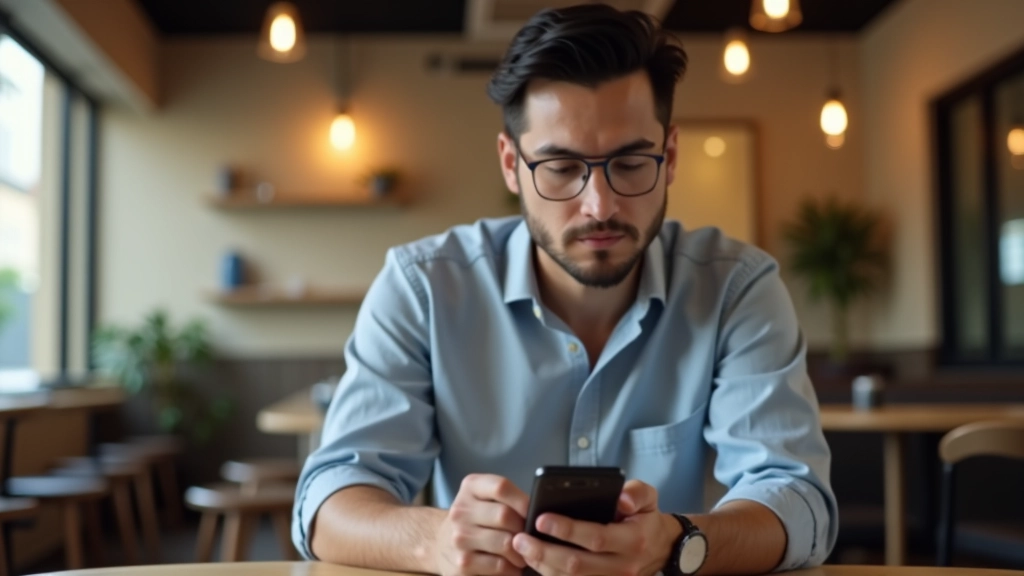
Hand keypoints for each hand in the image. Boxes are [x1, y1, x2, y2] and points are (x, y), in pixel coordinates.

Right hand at [435, 474, 530, 575]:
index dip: (523, 501)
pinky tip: (513, 566)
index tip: (536, 512)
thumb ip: (509, 500)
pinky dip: (512, 568)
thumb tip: (541, 511)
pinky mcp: (462, 563)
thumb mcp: (487, 499)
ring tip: (525, 553)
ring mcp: (459, 538)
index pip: (500, 487)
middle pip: (504, 515)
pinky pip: (499, 565)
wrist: (443, 545)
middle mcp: (461, 510)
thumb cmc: (477, 520)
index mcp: (470, 487)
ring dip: (521, 551)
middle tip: (531, 537)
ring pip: (505, 542)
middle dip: (524, 529)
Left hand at [512, 480, 678, 575]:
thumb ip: (636, 492)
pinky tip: (533, 562)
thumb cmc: (644, 518)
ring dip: (543, 566)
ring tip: (521, 548)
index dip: (567, 530)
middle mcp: (623, 567)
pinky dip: (550, 575)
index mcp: (634, 540)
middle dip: (545, 552)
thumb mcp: (648, 497)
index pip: (596, 538)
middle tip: (520, 538)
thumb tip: (621, 500)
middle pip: (577, 565)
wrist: (660, 548)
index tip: (541, 519)